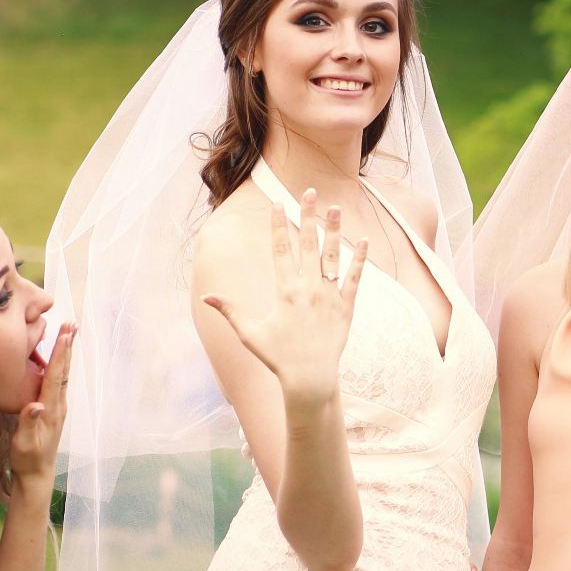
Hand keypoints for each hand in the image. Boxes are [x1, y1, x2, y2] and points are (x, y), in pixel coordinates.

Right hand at [10, 321, 76, 489]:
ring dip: (65, 353)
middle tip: (73, 324)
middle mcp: (58, 405)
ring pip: (63, 374)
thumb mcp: (24, 443)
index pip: (56, 376)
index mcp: (51, 409)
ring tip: (68, 334)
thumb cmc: (27, 459)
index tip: (66, 334)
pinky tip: (56, 359)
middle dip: (68, 346)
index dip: (61, 354)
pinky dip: (58, 366)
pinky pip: (57, 382)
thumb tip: (35, 406)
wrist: (36, 475)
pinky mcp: (53, 410)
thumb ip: (28, 423)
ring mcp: (57, 407)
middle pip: (64, 370)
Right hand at [201, 190, 367, 406]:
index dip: (278, 224)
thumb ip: (230, 310)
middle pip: (308, 244)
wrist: (309, 378)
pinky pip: (354, 278)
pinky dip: (359, 260)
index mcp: (284, 290)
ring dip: (334, 230)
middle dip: (308, 216)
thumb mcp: (249, 333)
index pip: (280, 249)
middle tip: (310, 192)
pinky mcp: (346, 307)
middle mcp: (308, 288)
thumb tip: (207, 297)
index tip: (278, 203)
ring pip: (332, 256)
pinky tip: (363, 241)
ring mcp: (329, 296)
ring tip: (335, 208)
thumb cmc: (277, 357)